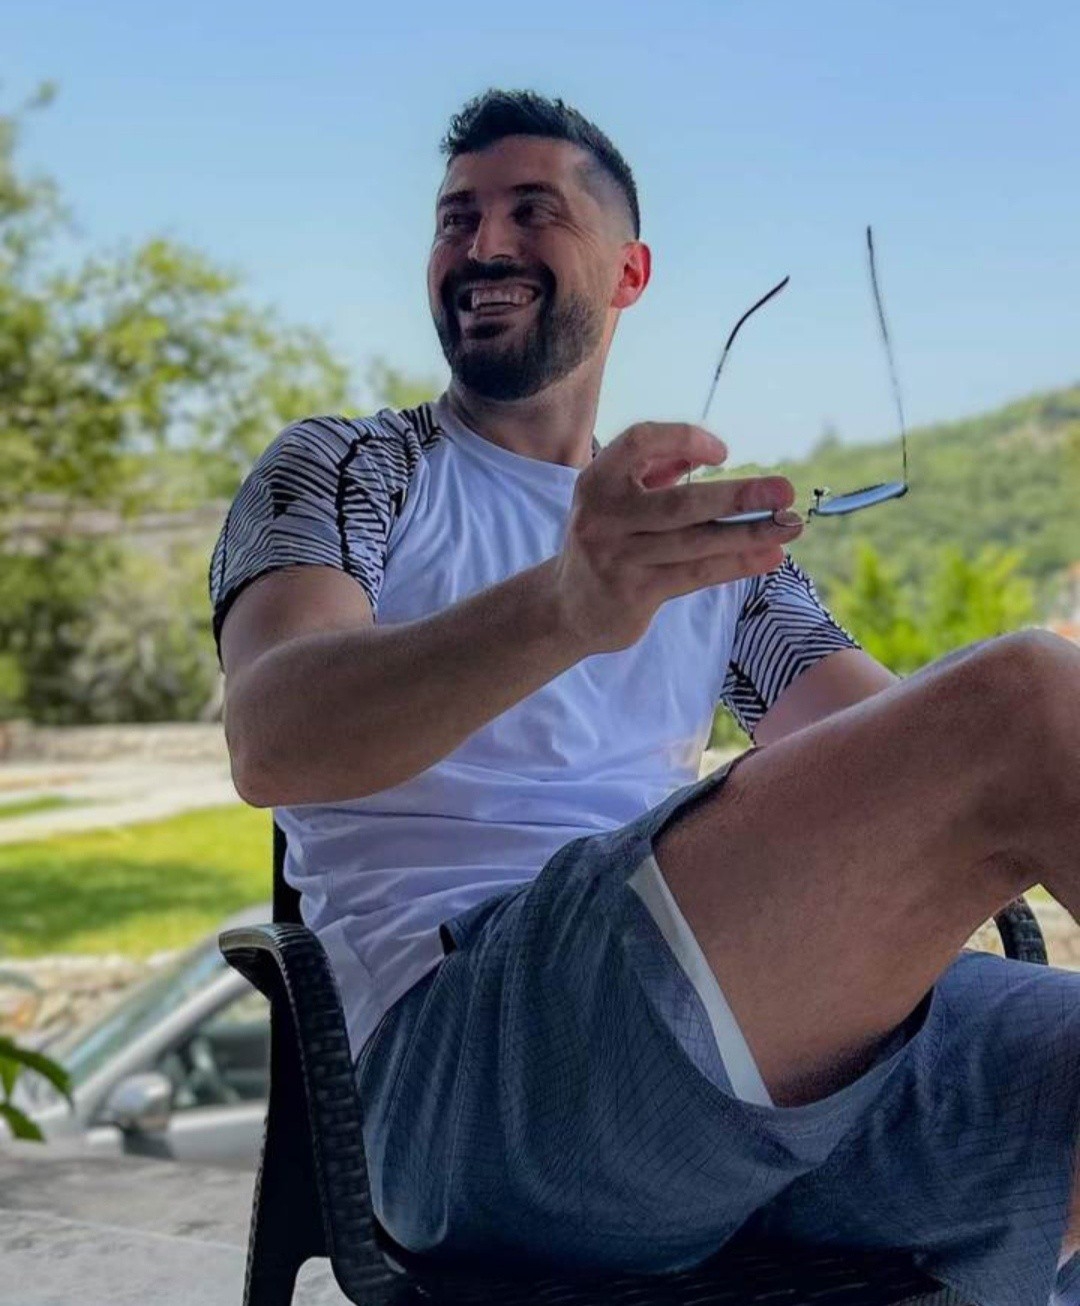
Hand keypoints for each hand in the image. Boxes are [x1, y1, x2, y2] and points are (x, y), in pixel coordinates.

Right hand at [550, 422, 802, 654]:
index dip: (683, 439)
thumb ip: (654, 472)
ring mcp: (618, 559)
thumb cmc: (606, 540)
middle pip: (680, 503)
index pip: (639, 443)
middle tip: (784, 490)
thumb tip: (708, 454)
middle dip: (738, 496)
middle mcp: (603, 518)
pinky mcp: (634, 594)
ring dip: (749, 534)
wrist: (567, 607)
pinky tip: (768, 557)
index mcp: (597, 482)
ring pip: (695, 544)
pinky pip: (695, 575)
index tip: (722, 452)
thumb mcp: (615, 499)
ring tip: (791, 526)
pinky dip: (735, 564)